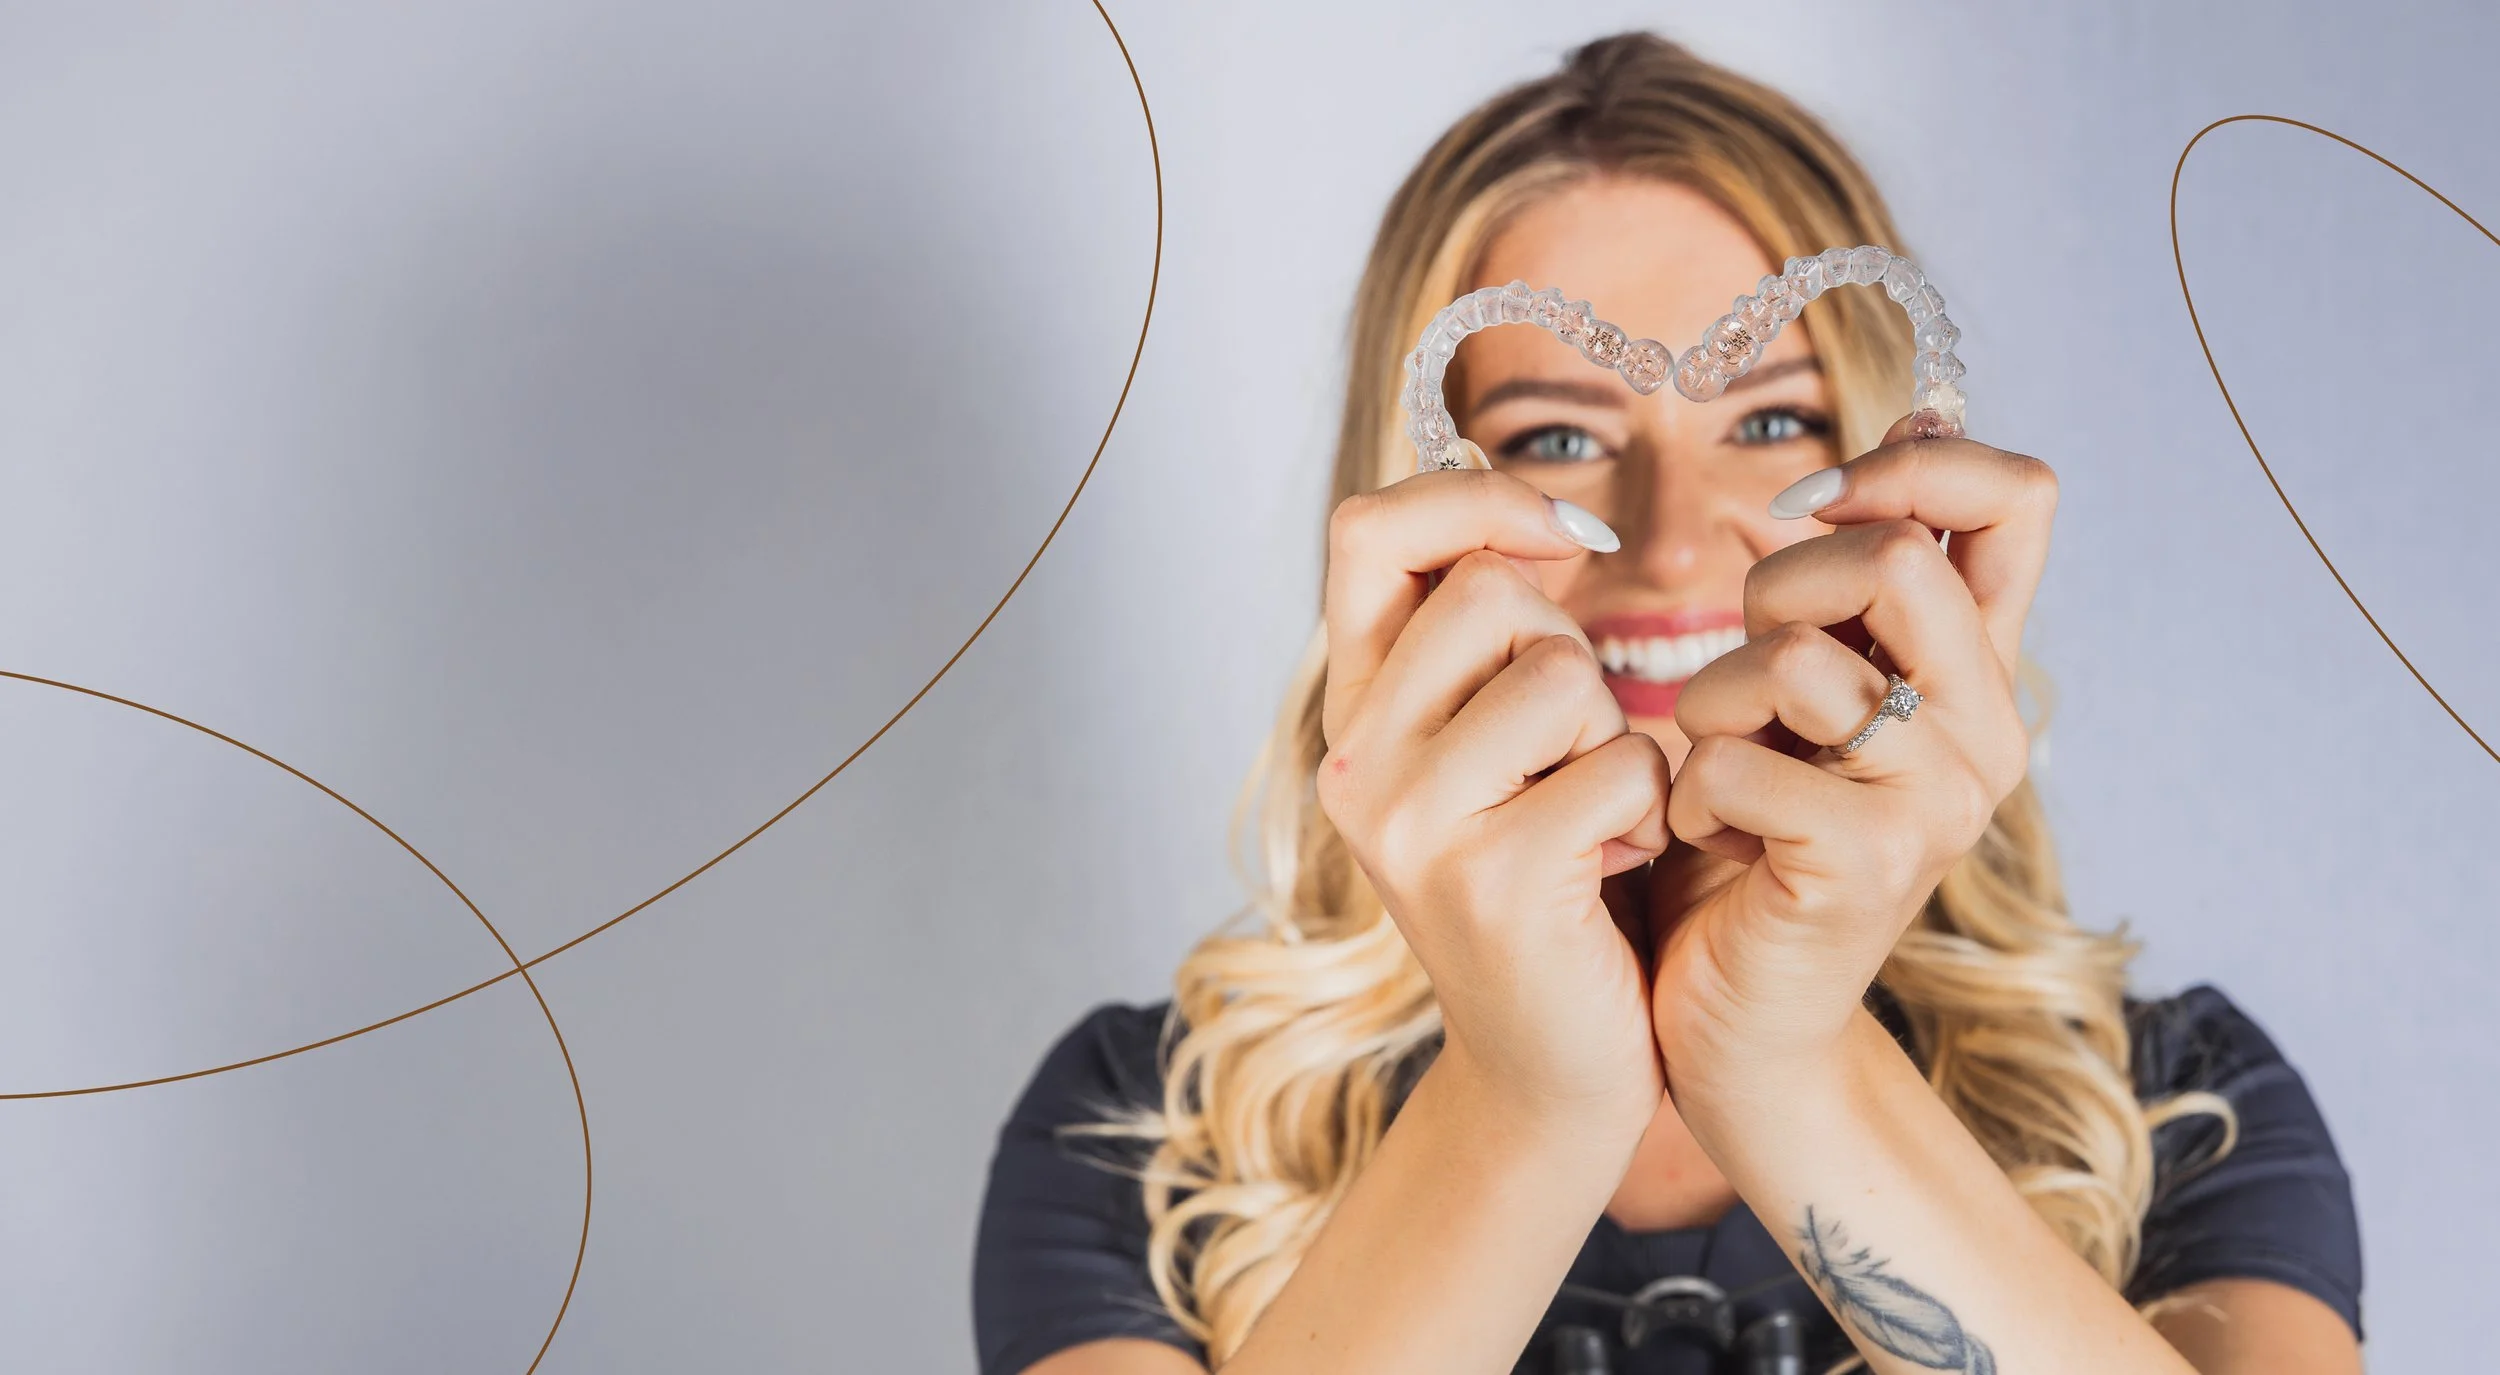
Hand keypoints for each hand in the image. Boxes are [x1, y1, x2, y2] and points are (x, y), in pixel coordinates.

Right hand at [1316, 468, 1670, 1139]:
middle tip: (1571, 753)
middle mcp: (1355, 762)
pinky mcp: (1494, 877)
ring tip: (1593, 817)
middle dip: (1570, 651)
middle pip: (1490, 590)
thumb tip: (1535, 514)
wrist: (1551, 1072)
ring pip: (1561, 673)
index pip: (1367, 531)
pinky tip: (1615, 870)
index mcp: (1350, 715)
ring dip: (1615, 737)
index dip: (1474, 499)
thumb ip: (1482, 646)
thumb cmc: (1550, 887)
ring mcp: (1412, 821)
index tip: (1562, 540)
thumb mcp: (1491, 752)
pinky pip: (1621, 764)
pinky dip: (1651, 809)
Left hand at [1645, 418, 2056, 1094]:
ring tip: (1718, 779)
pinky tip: (1711, 847)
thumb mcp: (1801, 696)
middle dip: (1777, 590)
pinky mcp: (1870, 865)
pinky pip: (1735, 765)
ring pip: (1795, 661)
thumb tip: (1924, 403)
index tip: (1812, 506)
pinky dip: (1688, 799)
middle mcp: (1985, 731)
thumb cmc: (1750, 844)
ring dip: (1709, 709)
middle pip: (1899, 557)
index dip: (1912, 464)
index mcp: (1974, 675)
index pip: (2020, 498)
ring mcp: (1938, 803)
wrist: (1741, 1026)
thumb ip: (1849, 588)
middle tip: (1747, 683)